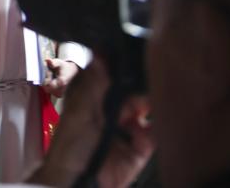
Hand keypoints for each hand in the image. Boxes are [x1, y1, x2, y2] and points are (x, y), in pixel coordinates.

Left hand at [28, 60, 152, 187]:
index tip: (138, 56)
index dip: (125, 68)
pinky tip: (155, 123)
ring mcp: (129, 126)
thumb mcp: (81, 111)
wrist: (77, 181)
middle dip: (142, 86)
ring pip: (149, 108)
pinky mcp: (142, 146)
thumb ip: (94, 84)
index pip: (114, 76)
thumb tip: (101, 53)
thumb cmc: (70, 147)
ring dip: (154, 103)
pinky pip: (157, 133)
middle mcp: (114, 109)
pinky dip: (159, 127)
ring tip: (154, 100)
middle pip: (135, 90)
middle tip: (150, 79)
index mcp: (95, 96)